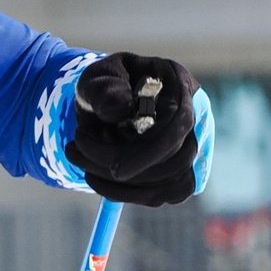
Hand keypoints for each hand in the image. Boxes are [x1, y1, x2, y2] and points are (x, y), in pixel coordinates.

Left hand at [68, 52, 209, 206]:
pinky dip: (126, 194)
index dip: (150, 150)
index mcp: (178, 82)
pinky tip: (97, 178)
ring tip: (78, 158)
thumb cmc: (102, 86)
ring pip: (170, 183)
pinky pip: (162, 194)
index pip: (179, 123)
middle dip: (126, 167)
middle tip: (74, 152)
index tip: (114, 170)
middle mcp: (195, 115)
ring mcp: (192, 145)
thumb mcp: (95, 77)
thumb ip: (103, 88)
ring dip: (121, 184)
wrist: (103, 102)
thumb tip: (121, 109)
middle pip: (177, 159)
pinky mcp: (182, 171)